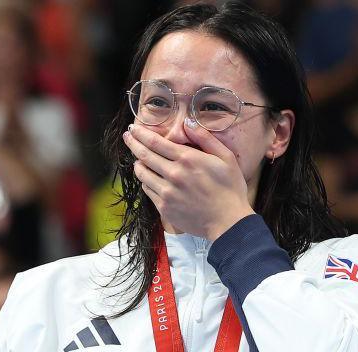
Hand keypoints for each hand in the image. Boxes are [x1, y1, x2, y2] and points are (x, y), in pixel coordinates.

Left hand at [122, 121, 254, 240]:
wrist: (228, 222)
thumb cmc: (230, 188)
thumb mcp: (226, 157)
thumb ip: (205, 138)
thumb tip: (188, 123)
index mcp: (187, 159)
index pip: (156, 142)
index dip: (142, 133)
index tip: (134, 128)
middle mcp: (173, 174)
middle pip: (144, 155)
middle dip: (133, 143)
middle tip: (127, 136)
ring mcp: (166, 192)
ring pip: (142, 173)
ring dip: (137, 163)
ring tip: (137, 158)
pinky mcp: (164, 208)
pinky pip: (147, 190)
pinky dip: (145, 181)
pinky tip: (148, 178)